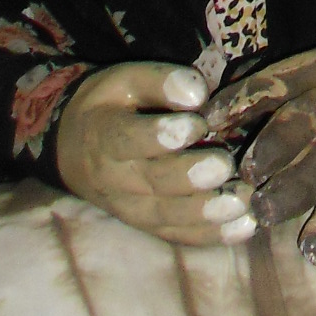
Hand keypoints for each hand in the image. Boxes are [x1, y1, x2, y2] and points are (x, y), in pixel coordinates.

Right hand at [54, 62, 249, 246]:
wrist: (72, 150)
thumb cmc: (109, 106)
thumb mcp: (125, 79)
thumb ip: (160, 81)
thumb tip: (197, 93)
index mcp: (105, 136)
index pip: (129, 140)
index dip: (161, 135)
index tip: (196, 123)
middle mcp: (115, 179)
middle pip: (152, 182)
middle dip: (191, 177)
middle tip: (225, 166)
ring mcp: (130, 208)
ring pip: (166, 216)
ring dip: (206, 213)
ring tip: (242, 201)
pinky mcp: (146, 225)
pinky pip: (175, 235)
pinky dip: (210, 235)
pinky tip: (243, 228)